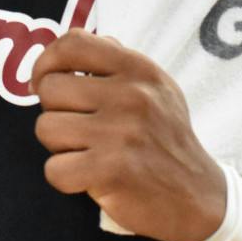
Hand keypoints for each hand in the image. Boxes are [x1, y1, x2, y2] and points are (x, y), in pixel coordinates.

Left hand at [32, 30, 225, 240]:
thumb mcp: (156, 88)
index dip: (46, 60)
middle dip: (54, 110)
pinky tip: (87, 175)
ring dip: (59, 145)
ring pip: (46, 128)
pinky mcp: (110, 171)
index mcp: (138, 69)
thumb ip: (117, 63)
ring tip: (86, 151)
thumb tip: (70, 48)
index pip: (72, 44)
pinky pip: (53, 168)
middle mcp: (130, 96)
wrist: (198, 196)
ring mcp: (119, 133)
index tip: (43, 80)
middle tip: (76, 126)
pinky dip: (64, 176)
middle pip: (50, 89)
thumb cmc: (166, 138)